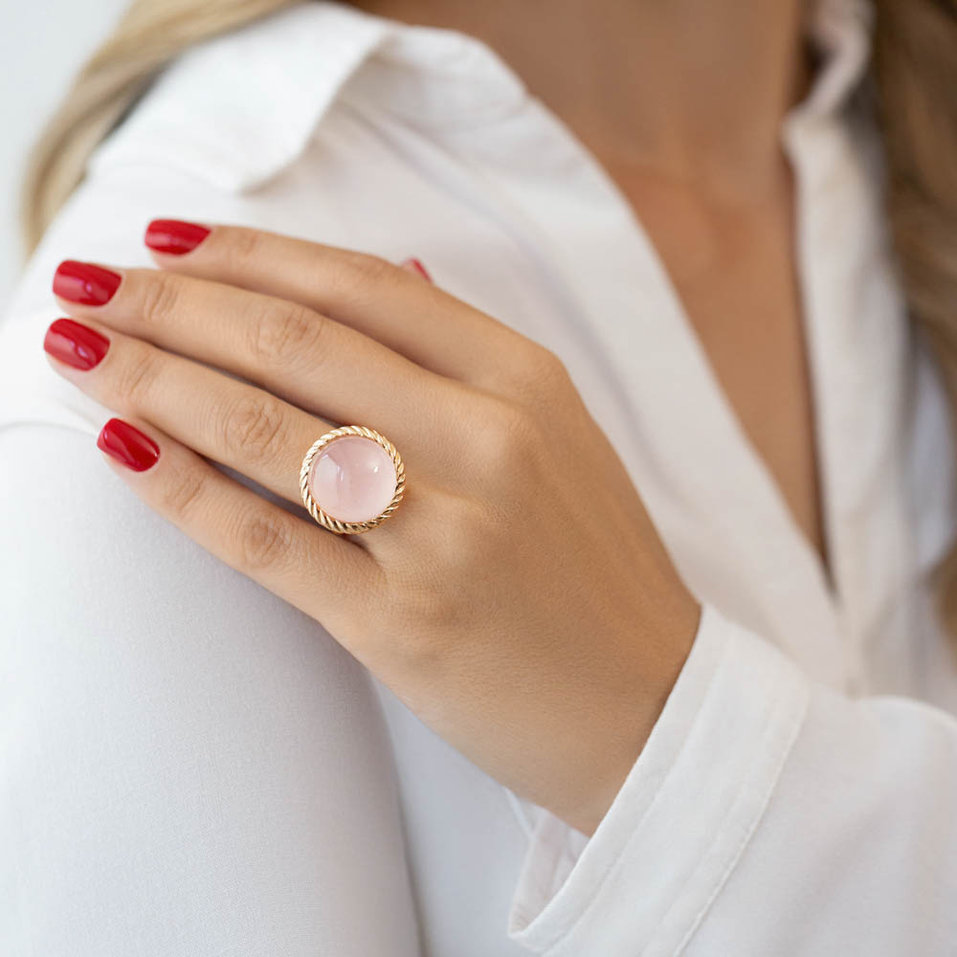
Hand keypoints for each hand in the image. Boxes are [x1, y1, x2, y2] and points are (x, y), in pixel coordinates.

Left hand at [45, 223, 700, 835]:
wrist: (649, 702)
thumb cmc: (595, 567)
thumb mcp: (560, 436)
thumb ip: (471, 354)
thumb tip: (395, 269)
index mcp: (525, 383)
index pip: (362, 287)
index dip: (251, 255)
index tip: (168, 243)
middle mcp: (487, 442)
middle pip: (298, 345)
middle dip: (175, 305)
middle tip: (89, 285)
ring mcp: (445, 535)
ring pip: (268, 431)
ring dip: (154, 380)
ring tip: (79, 350)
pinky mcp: (403, 625)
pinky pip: (266, 540)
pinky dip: (182, 488)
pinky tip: (123, 446)